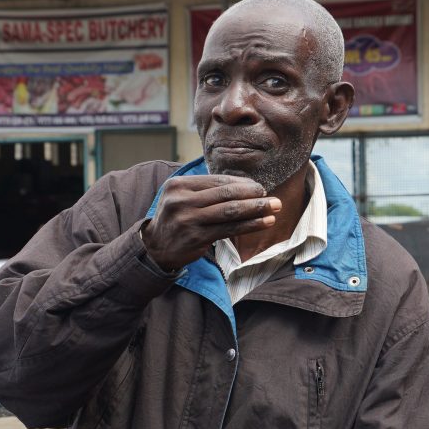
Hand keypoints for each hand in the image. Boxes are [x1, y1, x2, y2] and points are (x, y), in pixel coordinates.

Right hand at [141, 174, 280, 270]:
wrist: (154, 248)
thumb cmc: (176, 220)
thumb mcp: (181, 198)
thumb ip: (205, 190)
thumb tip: (244, 186)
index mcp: (179, 185)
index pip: (217, 181)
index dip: (242, 184)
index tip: (259, 188)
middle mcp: (182, 200)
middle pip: (226, 194)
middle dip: (253, 195)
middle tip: (272, 198)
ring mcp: (188, 220)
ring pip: (230, 211)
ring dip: (256, 209)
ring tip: (274, 207)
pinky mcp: (196, 238)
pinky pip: (229, 229)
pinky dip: (250, 225)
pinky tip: (264, 222)